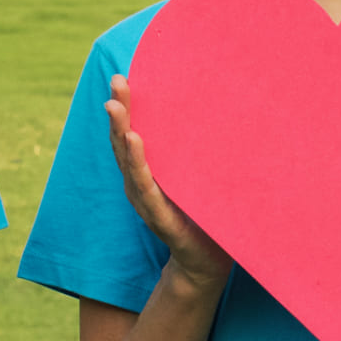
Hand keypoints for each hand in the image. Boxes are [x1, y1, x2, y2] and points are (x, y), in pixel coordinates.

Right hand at [106, 77, 231, 290]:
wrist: (207, 262)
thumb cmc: (205, 218)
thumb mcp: (200, 179)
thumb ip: (200, 154)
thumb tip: (224, 113)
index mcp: (148, 173)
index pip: (132, 135)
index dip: (127, 108)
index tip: (123, 78)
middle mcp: (140, 184)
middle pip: (123, 142)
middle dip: (120, 111)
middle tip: (117, 80)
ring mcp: (146, 200)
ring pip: (127, 161)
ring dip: (121, 131)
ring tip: (116, 106)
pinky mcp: (158, 216)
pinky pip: (145, 186)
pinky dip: (138, 162)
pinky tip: (135, 140)